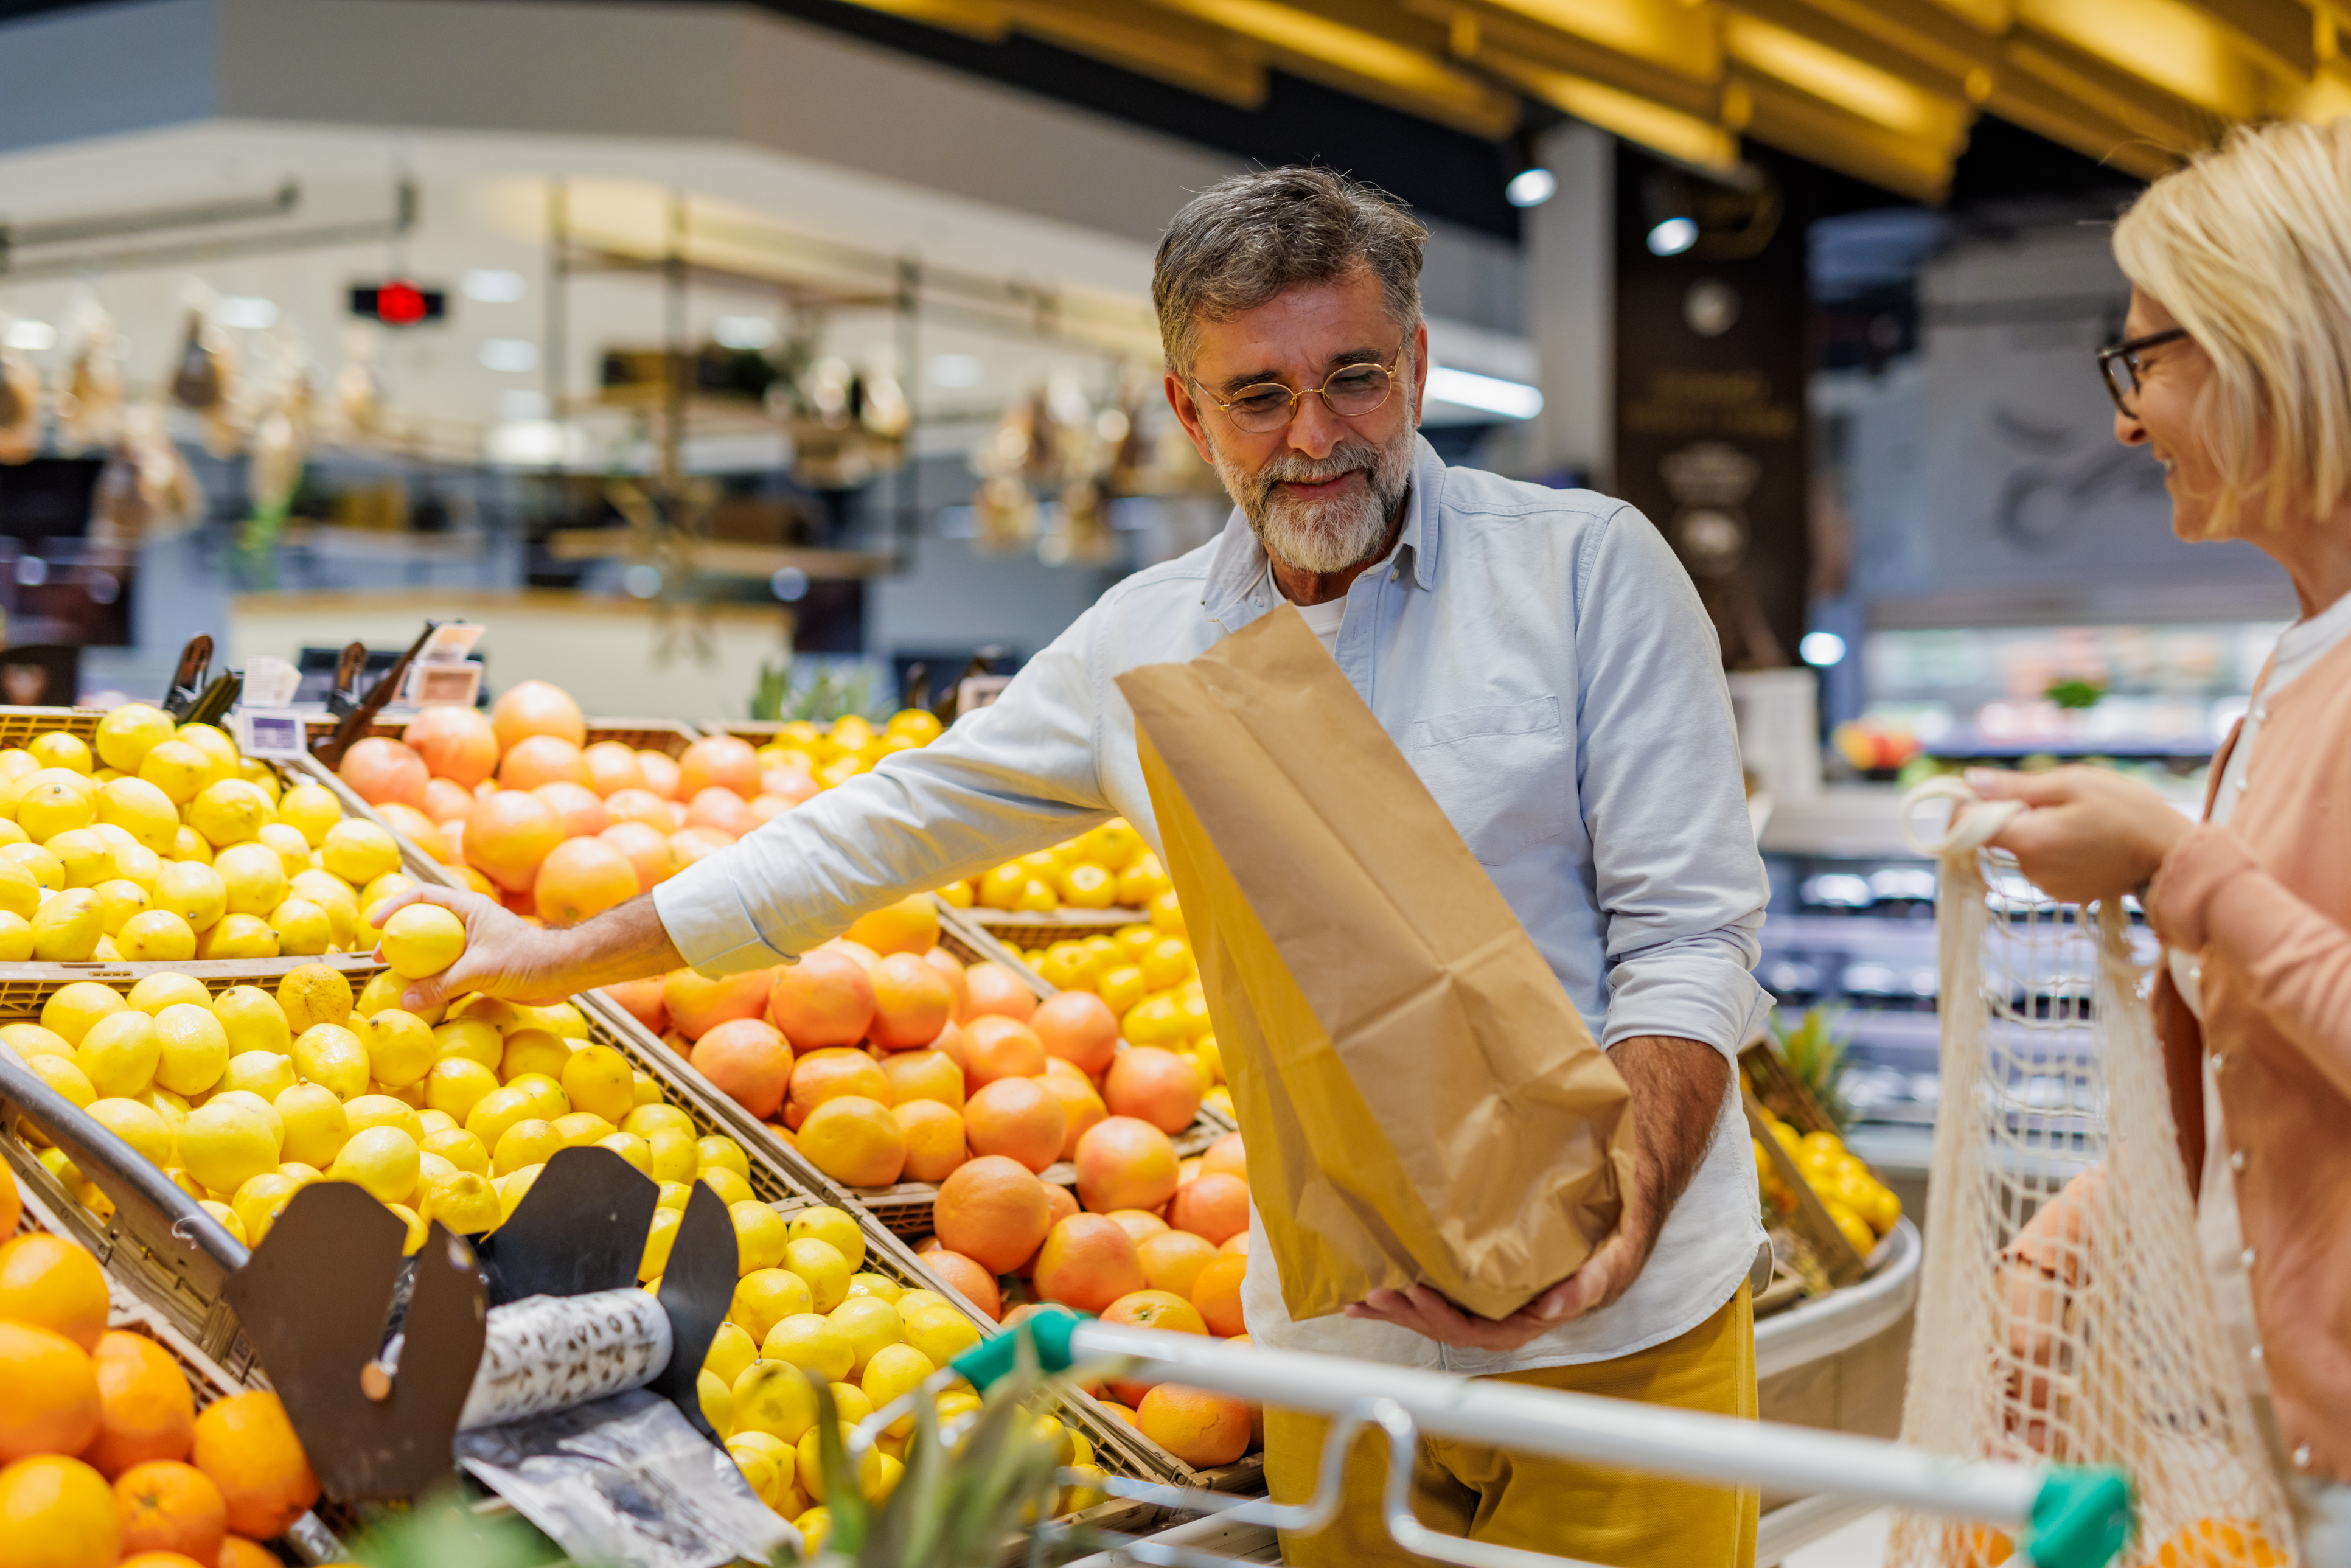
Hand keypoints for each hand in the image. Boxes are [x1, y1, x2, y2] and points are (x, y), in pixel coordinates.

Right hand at [367, 883, 584, 1010]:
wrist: (565, 972)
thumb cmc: (529, 960)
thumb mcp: (481, 970)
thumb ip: (443, 984)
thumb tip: (406, 999)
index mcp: (469, 909)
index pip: (424, 895)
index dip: (395, 905)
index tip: (375, 924)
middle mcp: (470, 924)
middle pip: (425, 924)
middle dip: (400, 939)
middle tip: (378, 959)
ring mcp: (475, 946)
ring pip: (436, 951)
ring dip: (416, 965)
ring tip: (395, 981)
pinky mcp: (482, 967)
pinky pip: (449, 973)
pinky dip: (434, 984)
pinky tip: (422, 999)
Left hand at [1341, 1224, 1650, 1349]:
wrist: (1602, 1242)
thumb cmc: (1600, 1258)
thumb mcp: (1602, 1271)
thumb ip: (1582, 1289)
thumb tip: (1554, 1306)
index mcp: (1521, 1325)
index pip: (1474, 1330)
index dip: (1442, 1317)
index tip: (1417, 1294)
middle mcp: (1495, 1323)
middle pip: (1442, 1326)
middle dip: (1406, 1314)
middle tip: (1375, 1295)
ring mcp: (1480, 1309)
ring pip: (1431, 1315)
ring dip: (1396, 1308)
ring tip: (1361, 1299)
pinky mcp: (1470, 1292)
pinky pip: (1433, 1298)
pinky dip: (1403, 1294)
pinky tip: (1373, 1288)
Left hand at [1966, 766, 2190, 905]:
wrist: (2173, 854)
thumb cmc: (2128, 811)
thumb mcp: (2073, 783)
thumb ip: (2016, 786)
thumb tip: (1970, 781)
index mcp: (2027, 841)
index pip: (1968, 826)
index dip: (1969, 805)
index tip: (1988, 790)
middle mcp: (2030, 870)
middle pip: (1999, 836)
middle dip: (2015, 813)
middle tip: (2057, 799)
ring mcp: (2048, 886)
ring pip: (2023, 849)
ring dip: (2038, 830)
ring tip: (2080, 819)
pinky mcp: (2065, 894)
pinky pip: (2044, 864)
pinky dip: (2055, 849)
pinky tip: (2087, 839)